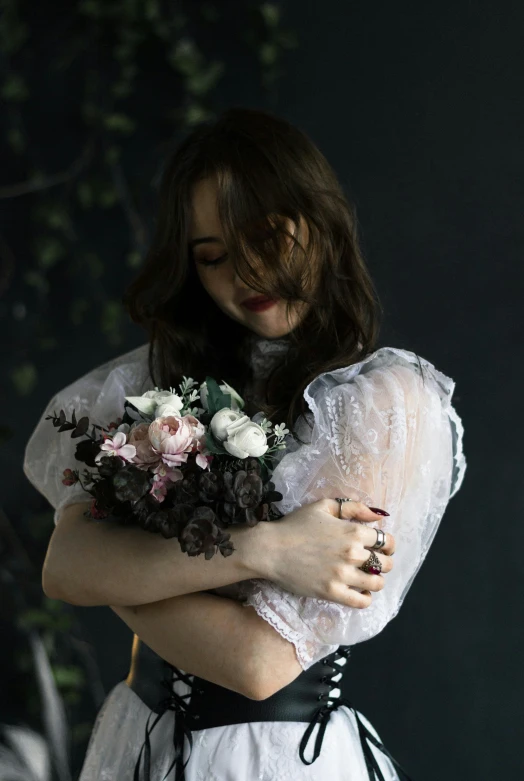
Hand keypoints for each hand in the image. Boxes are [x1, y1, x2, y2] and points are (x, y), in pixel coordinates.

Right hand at [255, 498, 394, 608]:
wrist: (271, 548)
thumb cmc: (296, 525)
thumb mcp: (324, 506)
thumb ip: (354, 508)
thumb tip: (378, 515)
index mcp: (353, 531)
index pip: (387, 542)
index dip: (387, 545)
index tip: (381, 547)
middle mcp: (353, 554)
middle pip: (386, 564)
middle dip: (384, 562)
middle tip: (373, 563)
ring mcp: (343, 575)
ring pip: (377, 583)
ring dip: (376, 580)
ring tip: (367, 578)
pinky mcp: (332, 592)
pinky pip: (361, 601)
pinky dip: (366, 598)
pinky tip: (359, 591)